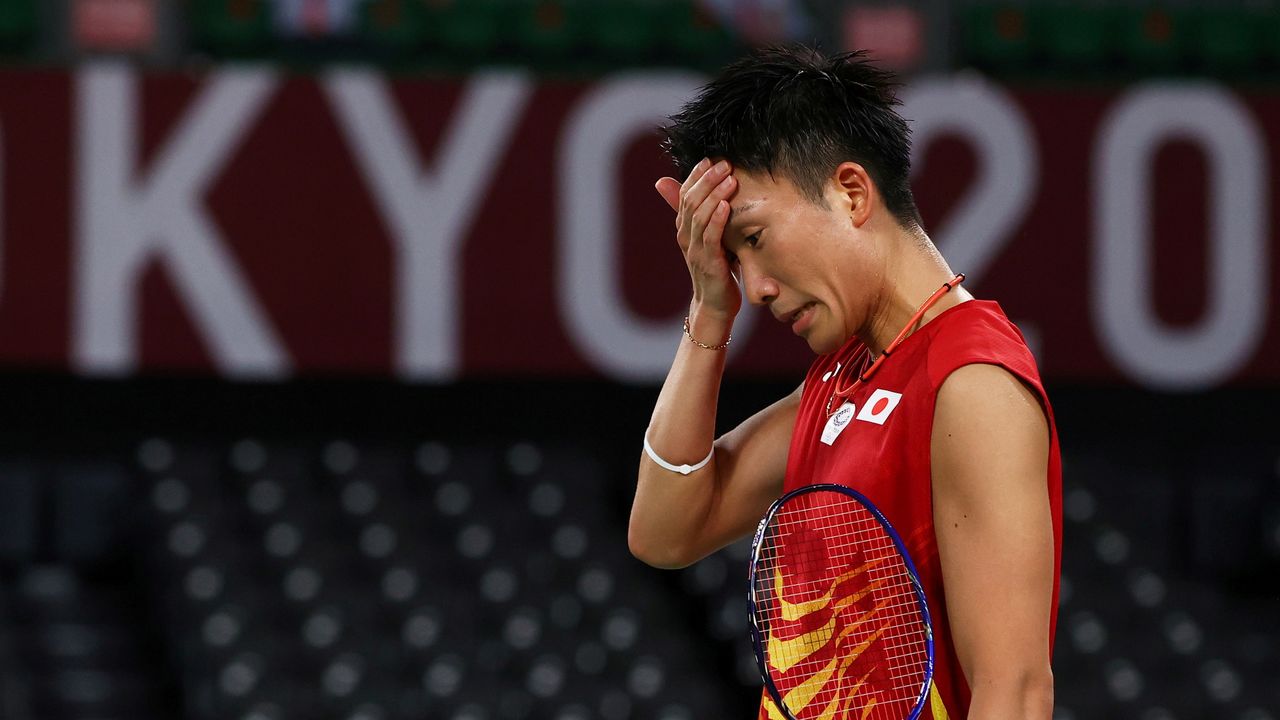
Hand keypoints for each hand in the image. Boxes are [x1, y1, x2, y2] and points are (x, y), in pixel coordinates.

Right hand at [655, 158, 741, 323]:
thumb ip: (707, 216)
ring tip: (729, 179)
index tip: (711, 159)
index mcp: (684, 229)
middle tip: (725, 164)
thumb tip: (716, 197)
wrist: (714, 304)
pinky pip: (710, 237)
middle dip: (707, 179)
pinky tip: (727, 206)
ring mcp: (694, 250)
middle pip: (690, 200)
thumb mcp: (710, 238)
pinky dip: (717, 219)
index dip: (696, 175)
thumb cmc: (716, 269)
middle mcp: (685, 237)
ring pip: (699, 215)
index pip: (684, 194)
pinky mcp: (707, 262)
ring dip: (715, 194)